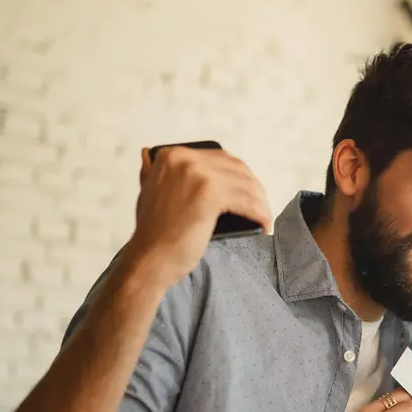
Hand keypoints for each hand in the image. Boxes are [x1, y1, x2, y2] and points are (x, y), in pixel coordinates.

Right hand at [124, 145, 272, 290]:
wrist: (148, 259)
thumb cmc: (153, 234)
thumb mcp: (149, 192)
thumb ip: (157, 173)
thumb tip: (147, 153)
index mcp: (171, 155)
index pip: (219, 158)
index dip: (238, 176)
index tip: (248, 192)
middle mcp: (183, 158)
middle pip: (236, 168)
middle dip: (252, 188)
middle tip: (260, 207)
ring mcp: (197, 173)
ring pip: (245, 184)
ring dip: (260, 202)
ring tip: (263, 218)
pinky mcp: (210, 193)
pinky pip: (247, 201)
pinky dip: (260, 214)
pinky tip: (263, 225)